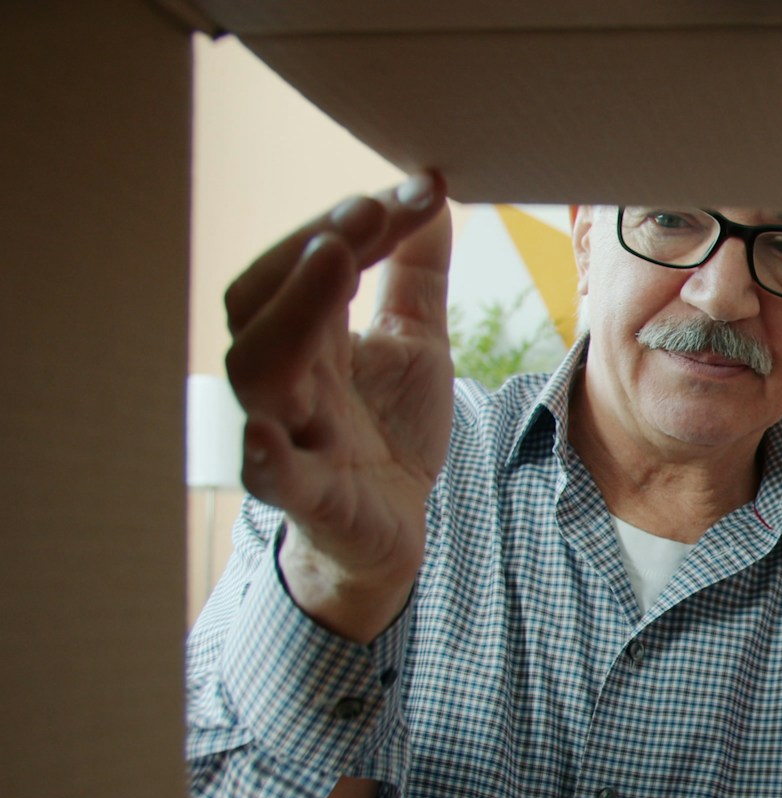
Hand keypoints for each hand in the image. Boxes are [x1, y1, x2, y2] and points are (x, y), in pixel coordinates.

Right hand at [224, 173, 454, 642]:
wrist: (392, 528)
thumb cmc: (389, 429)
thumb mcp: (417, 343)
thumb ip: (416, 276)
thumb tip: (429, 193)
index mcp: (310, 335)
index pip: (305, 263)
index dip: (351, 222)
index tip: (417, 190)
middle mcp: (287, 376)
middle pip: (259, 304)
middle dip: (309, 253)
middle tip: (366, 213)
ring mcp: (289, 435)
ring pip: (257, 374)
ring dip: (291, 315)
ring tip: (332, 264)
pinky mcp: (307, 497)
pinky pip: (271, 476)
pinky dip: (264, 456)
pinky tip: (266, 433)